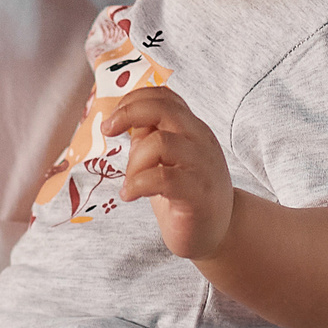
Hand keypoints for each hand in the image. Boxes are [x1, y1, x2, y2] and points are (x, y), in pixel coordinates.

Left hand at [103, 86, 234, 258]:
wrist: (220, 231)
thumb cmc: (186, 194)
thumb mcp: (166, 160)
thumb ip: (150, 139)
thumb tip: (122, 121)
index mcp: (191, 129)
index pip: (165, 97)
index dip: (133, 100)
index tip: (112, 120)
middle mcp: (200, 140)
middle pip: (163, 108)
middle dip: (127, 114)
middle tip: (107, 132)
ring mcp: (202, 165)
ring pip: (161, 143)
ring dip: (134, 162)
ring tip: (129, 182)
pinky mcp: (198, 193)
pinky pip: (163, 178)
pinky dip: (137, 184)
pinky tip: (130, 195)